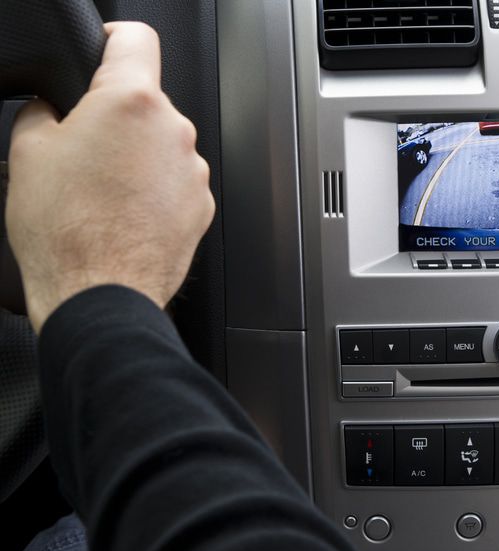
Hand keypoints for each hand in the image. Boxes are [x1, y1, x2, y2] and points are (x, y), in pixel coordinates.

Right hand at [6, 22, 213, 331]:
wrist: (101, 293)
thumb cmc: (68, 232)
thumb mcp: (29, 153)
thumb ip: (44, 112)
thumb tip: (51, 109)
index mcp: (132, 103)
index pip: (136, 40)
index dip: (115, 40)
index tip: (107, 50)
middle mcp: (174, 132)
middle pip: (147, 102)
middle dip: (118, 117)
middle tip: (85, 150)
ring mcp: (193, 171)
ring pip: (162, 145)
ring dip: (138, 156)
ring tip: (104, 192)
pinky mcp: (202, 205)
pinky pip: (176, 181)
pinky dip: (156, 188)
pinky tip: (127, 212)